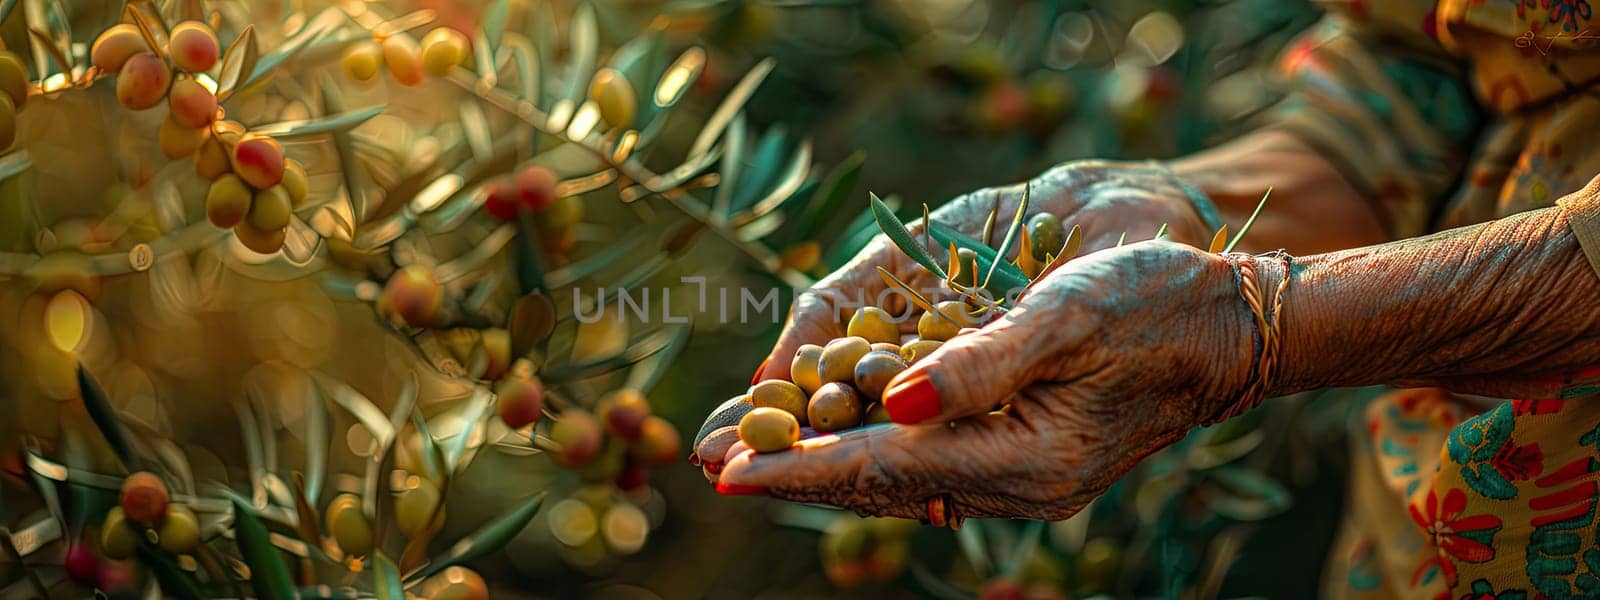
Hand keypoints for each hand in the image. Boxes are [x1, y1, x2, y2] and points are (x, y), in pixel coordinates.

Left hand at [710, 242, 1267, 520]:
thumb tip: (889, 405)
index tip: (727, 472)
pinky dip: (871, 452)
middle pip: (878, 484)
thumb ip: (979, 365)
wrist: (1234, 327)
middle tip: (707, 461)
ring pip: (898, 479)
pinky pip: (929, 466)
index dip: (800, 466)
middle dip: (791, 469)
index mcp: (1026, 455)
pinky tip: (830, 433)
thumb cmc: (1160, 302)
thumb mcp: (1069, 315)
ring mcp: (1024, 477)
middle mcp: (1018, 482)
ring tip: (745, 450)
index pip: (885, 468)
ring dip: (821, 462)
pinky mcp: (1027, 458)